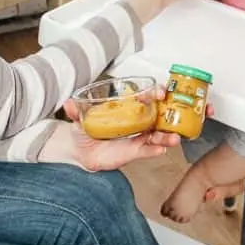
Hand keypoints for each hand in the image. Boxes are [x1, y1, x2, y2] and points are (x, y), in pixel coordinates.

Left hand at [37, 87, 215, 171]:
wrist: (81, 152)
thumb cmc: (86, 131)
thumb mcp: (80, 120)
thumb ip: (76, 112)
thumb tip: (68, 103)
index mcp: (128, 109)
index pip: (146, 98)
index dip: (156, 93)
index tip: (161, 91)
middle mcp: (136, 122)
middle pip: (158, 116)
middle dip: (170, 114)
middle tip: (176, 113)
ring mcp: (137, 137)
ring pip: (157, 135)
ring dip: (168, 136)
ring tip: (174, 138)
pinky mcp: (134, 152)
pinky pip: (147, 151)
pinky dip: (155, 150)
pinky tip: (161, 149)